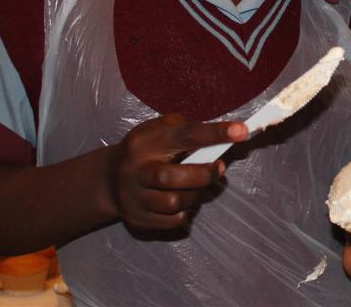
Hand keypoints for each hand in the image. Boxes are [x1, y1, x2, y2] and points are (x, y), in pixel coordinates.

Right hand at [105, 113, 246, 230]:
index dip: (215, 133)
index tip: (241, 131)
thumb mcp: (159, 130)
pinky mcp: (138, 218)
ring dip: (196, 194)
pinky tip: (184, 199)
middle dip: (205, 174)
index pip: (184, 135)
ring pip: (175, 202)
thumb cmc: (146, 149)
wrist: (109, 179)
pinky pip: (174, 220)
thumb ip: (187, 130)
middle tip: (218, 169)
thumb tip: (226, 136)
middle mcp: (136, 170)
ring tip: (198, 184)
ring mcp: (134, 197)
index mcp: (145, 142)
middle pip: (174, 177)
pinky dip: (187, 210)